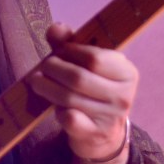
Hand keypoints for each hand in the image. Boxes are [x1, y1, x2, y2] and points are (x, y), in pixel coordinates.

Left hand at [28, 22, 137, 161]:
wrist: (104, 132)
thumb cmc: (93, 88)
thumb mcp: (87, 64)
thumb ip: (69, 42)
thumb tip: (55, 28)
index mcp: (127, 72)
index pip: (94, 57)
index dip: (71, 51)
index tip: (60, 51)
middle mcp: (123, 96)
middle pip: (78, 77)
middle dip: (53, 69)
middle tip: (42, 67)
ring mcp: (110, 118)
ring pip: (69, 98)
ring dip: (47, 87)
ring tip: (37, 81)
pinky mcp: (95, 135)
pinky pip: (69, 119)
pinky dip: (57, 110)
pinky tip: (53, 105)